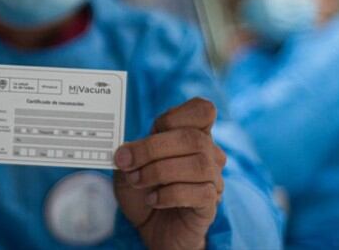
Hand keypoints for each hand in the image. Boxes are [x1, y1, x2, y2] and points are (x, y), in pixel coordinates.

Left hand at [113, 98, 226, 249]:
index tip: (150, 130)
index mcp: (191, 135)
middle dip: (152, 149)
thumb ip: (128, 154)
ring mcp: (213, 178)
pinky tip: (153, 199)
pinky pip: (200, 192)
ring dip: (159, 172)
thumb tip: (124, 152)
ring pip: (199, 164)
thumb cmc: (143, 191)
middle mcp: (208, 153)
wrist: (151, 228)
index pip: (202, 110)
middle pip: (192, 138)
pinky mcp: (211, 203)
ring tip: (138, 181)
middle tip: (127, 163)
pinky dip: (169, 195)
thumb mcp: (129, 166)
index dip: (174, 116)